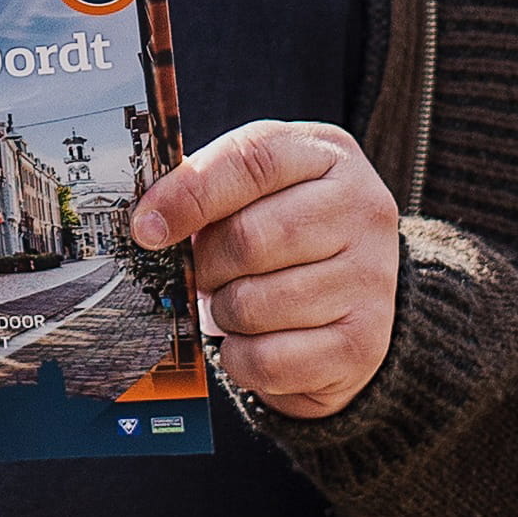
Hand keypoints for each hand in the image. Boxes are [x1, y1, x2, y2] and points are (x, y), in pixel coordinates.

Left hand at [129, 121, 402, 420]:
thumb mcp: (259, 189)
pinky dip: (242, 357)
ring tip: (237, 304)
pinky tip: (254, 340)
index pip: (252, 160)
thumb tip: (148, 224)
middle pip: (248, 239)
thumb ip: (209, 188)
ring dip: (224, 313)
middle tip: (205, 274)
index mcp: (329, 156)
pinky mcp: (362, 344)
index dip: (190, 194)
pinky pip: (268, 360)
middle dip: (207, 266)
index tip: (147, 228)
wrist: (355, 297)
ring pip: (253, 305)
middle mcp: (363, 211)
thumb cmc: (288, 233)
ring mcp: (371, 279)